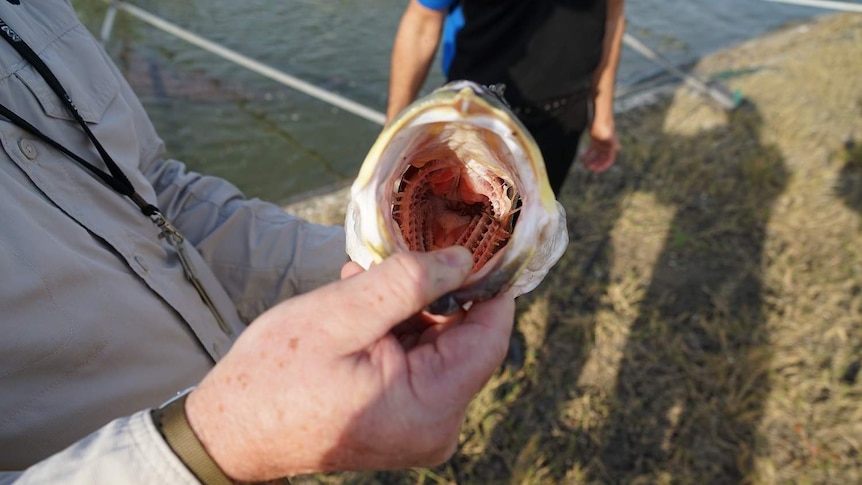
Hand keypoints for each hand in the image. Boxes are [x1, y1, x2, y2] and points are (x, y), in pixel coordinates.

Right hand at [185, 246, 514, 480]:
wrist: (233, 429)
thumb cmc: (275, 376)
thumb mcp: (339, 316)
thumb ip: (407, 283)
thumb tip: (464, 259)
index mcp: (430, 407)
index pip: (490, 335)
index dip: (487, 283)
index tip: (474, 240)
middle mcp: (437, 424)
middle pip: (466, 339)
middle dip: (434, 292)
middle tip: (395, 258)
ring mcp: (422, 425)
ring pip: (440, 345)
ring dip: (408, 307)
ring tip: (361, 284)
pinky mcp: (405, 418)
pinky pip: (419, 361)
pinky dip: (396, 328)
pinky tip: (361, 306)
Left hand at [580, 120, 620, 172]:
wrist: (600, 118)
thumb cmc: (605, 127)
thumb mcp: (609, 136)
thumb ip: (613, 142)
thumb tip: (618, 148)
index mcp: (611, 148)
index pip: (609, 160)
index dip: (603, 166)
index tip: (595, 170)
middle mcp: (607, 147)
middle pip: (601, 159)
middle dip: (595, 164)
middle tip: (588, 167)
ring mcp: (601, 144)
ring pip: (596, 156)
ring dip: (590, 160)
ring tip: (584, 164)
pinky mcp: (595, 141)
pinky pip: (591, 150)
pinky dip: (587, 154)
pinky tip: (582, 158)